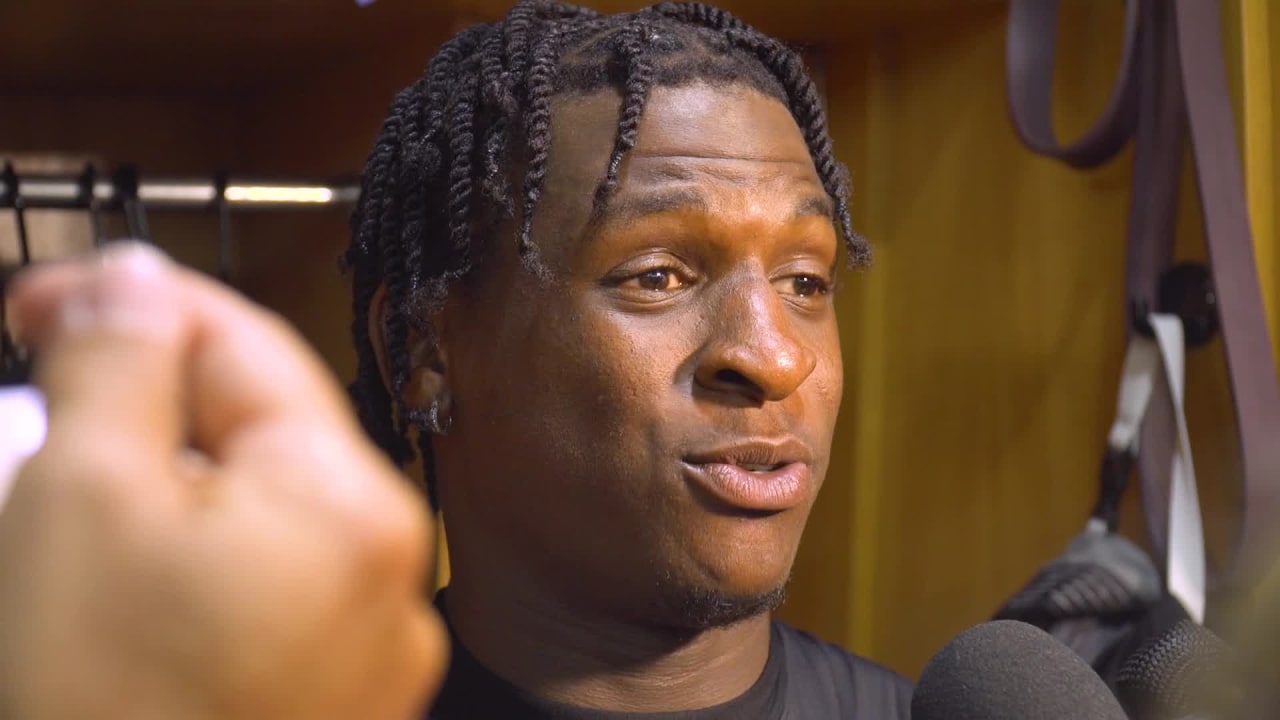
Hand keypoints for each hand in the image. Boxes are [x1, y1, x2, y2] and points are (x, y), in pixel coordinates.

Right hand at [0, 244, 446, 718]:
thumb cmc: (95, 705)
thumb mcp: (83, 499)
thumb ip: (119, 364)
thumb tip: (130, 278)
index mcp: (352, 503)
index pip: (250, 348)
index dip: (141, 306)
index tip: (49, 302)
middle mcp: (389, 572)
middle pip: (259, 436)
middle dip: (148, 404)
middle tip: (43, 395)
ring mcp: (370, 647)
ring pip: (254, 517)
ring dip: (162, 487)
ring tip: (65, 502)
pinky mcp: (332, 700)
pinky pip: (263, 593)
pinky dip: (193, 566)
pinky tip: (119, 586)